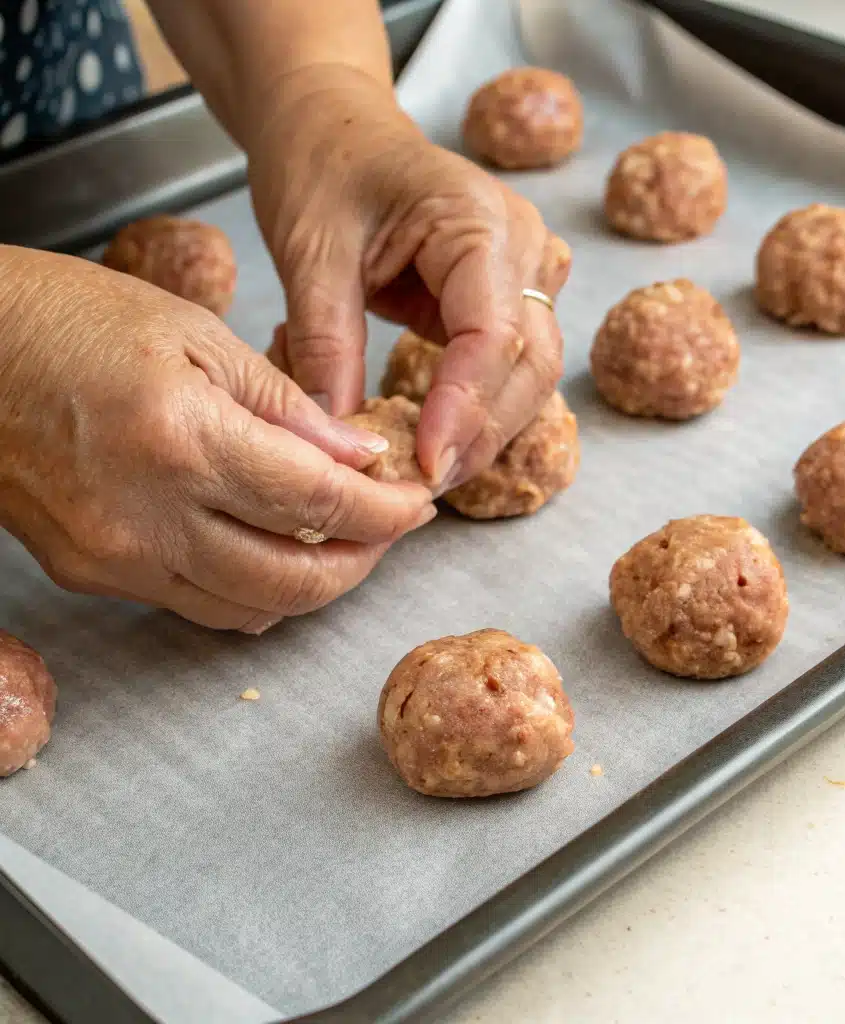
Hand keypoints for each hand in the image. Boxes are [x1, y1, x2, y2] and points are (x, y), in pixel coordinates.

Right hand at [0, 247, 433, 631]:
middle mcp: (146, 518)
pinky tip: (275, 551)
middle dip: (364, 561)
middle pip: (296, 580)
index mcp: (182, 439)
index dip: (386, 512)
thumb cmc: (68, 320)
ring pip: (251, 610)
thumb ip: (288, 408)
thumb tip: (361, 457)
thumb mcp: (195, 336)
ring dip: (314, 583)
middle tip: (390, 527)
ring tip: (342, 539)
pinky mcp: (93, 575)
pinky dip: (255, 589)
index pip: (321, 503)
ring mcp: (115, 558)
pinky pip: (199, 605)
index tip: (417, 504)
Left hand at [248, 66, 565, 489]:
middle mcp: (522, 247)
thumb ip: (326, 345)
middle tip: (424, 486)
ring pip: (531, 374)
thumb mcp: (310, 252)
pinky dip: (480, 409)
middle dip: (482, 433)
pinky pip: (510, 366)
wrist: (333, 125)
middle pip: (531, 364)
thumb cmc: (321, 165)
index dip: (464, 408)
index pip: (494, 334)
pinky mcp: (505, 297)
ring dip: (487, 430)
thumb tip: (340, 442)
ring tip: (430, 473)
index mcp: (479, 220)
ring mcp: (524, 272)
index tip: (423, 465)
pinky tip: (441, 441)